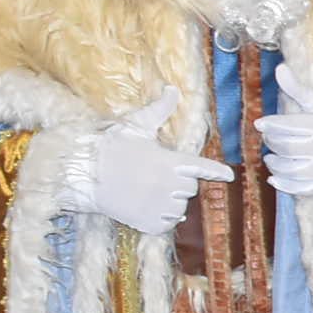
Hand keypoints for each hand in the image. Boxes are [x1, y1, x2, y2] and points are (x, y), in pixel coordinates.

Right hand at [62, 91, 232, 235]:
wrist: (84, 175)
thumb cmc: (111, 148)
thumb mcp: (137, 126)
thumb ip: (160, 109)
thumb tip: (173, 89)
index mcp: (173, 162)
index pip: (204, 168)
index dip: (216, 172)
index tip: (229, 176)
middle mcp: (172, 186)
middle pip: (190, 188)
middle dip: (177, 182)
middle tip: (153, 175)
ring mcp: (161, 206)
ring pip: (179, 207)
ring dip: (168, 201)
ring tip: (145, 191)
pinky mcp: (150, 223)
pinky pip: (166, 223)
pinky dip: (159, 218)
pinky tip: (143, 206)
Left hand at [258, 63, 312, 196]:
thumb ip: (298, 88)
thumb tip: (280, 68)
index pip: (287, 126)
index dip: (269, 124)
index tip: (261, 123)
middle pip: (284, 147)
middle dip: (271, 141)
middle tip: (270, 137)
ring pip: (287, 168)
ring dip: (273, 162)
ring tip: (272, 156)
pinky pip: (296, 188)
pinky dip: (281, 183)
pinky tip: (275, 175)